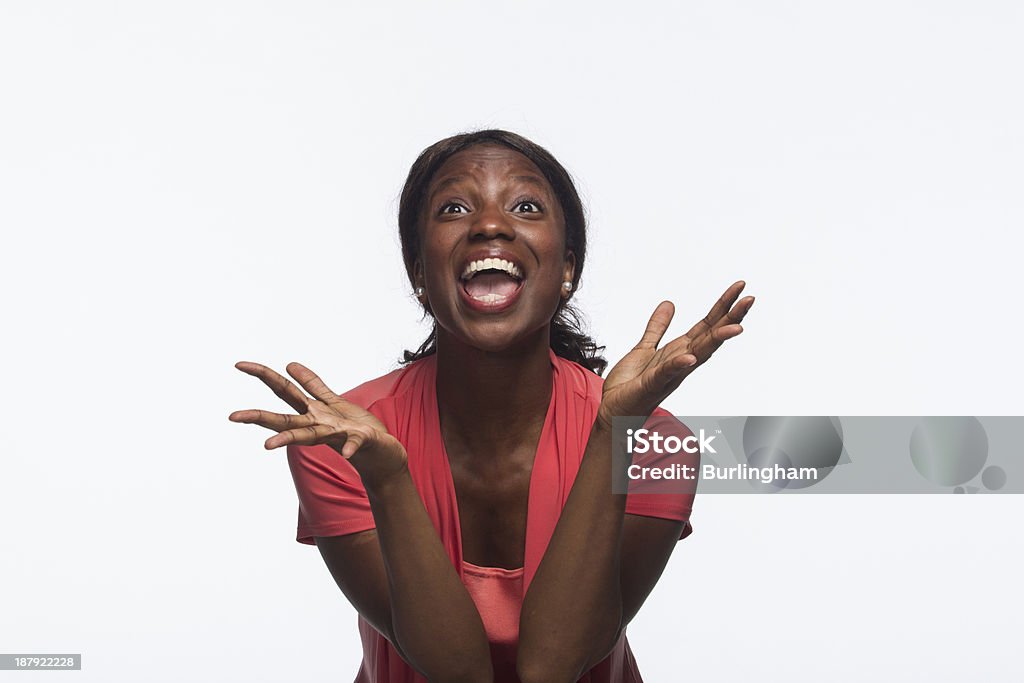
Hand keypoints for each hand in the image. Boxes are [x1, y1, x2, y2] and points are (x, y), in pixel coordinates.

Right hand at [228, 361, 407, 486]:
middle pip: (284, 418)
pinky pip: (354, 442)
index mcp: (313, 411)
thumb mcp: (334, 402)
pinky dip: (350, 446)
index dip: (263, 375)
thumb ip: (313, 385)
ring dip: (288, 438)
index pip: (284, 390)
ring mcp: (337, 434)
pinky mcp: (361, 440)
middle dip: (258, 416)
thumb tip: (289, 364)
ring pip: (309, 435)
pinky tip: (347, 453)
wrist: (382, 455)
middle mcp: (319, 425)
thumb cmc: (357, 428)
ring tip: (267, 445)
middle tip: (233, 417)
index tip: (239, 364)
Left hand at [598, 281, 753, 424]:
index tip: (739, 287)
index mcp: (680, 351)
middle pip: (711, 336)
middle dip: (731, 318)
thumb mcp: (645, 347)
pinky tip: (689, 357)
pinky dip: (677, 365)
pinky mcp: (650, 385)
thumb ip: (658, 327)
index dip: (723, 306)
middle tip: (750, 299)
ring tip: (734, 327)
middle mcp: (681, 362)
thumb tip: (669, 304)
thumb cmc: (631, 384)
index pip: (707, 325)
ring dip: (716, 341)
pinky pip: (665, 374)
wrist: (615, 410)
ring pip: (697, 354)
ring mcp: (669, 375)